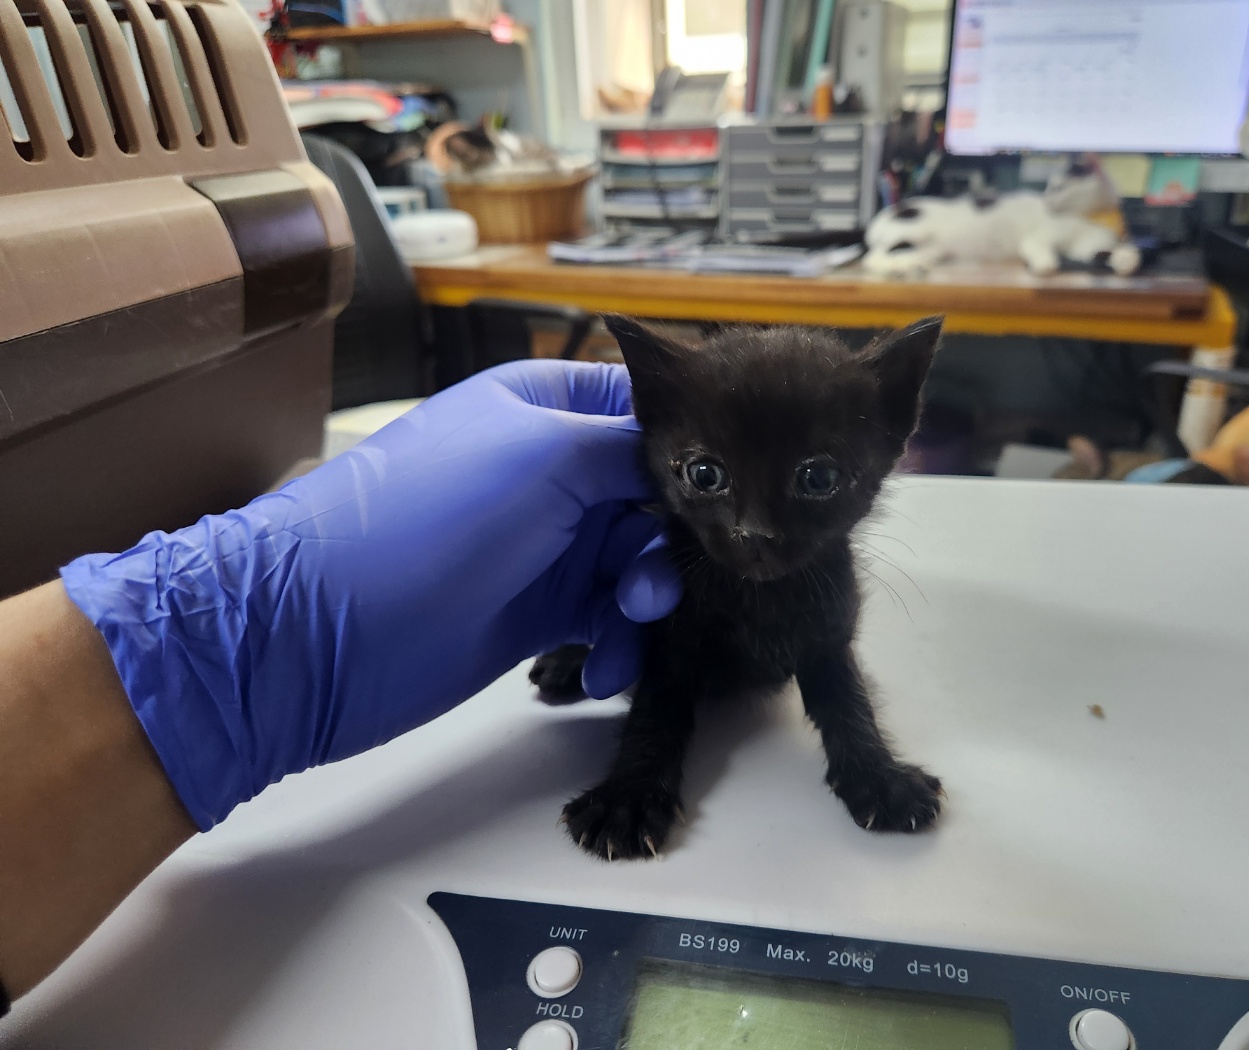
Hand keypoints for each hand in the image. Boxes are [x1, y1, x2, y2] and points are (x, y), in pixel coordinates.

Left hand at [60, 361, 680, 829]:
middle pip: (655, 494)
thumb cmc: (426, 519)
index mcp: (544, 405)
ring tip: (630, 619)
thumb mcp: (545, 453)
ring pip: (639, 562)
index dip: (693, 449)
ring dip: (650, 593)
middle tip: (659, 574)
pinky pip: (609, 621)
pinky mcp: (536, 613)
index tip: (727, 491)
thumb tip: (700, 459)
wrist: (321, 632)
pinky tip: (602, 667)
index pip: (646, 410)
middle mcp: (550, 469)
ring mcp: (543, 545)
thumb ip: (634, 448)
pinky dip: (619, 643)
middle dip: (674, 535)